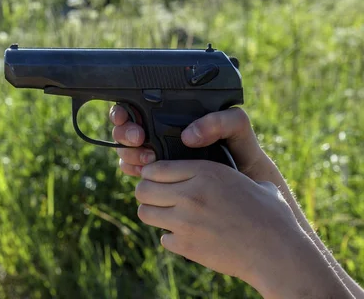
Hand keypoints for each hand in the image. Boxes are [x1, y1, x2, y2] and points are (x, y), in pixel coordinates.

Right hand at [109, 106, 274, 180]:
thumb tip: (189, 135)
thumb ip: (222, 121)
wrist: (249, 187)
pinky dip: (132, 170)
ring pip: (127, 149)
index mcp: (177, 115)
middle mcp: (161, 133)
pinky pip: (133, 171)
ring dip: (129, 152)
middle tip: (139, 138)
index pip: (141, 105)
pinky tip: (143, 172)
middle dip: (125, 132)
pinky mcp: (157, 178)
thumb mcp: (237, 130)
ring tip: (149, 159)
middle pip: (127, 127)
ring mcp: (156, 155)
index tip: (129, 116)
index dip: (126, 109)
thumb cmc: (244, 153)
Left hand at [135, 160, 352, 297]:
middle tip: (158, 199)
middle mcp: (190, 194)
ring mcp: (185, 221)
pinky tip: (187, 237)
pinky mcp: (185, 245)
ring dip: (155, 214)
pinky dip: (172, 239)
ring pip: (145, 212)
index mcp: (205, 172)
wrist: (278, 252)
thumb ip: (223, 174)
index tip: (156, 179)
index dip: (152, 173)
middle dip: (147, 193)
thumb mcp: (249, 181)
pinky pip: (163, 238)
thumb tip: (217, 173)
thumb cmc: (270, 215)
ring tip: (168, 217)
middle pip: (143, 189)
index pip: (155, 167)